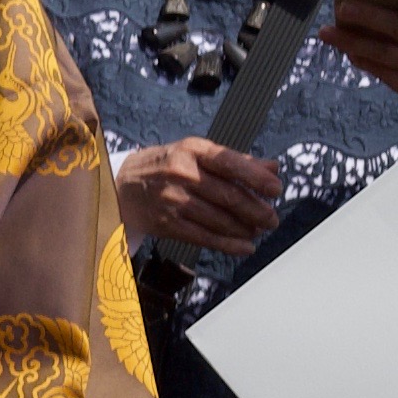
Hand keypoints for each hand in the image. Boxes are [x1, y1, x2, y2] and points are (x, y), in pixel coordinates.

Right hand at [117, 138, 280, 252]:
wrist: (121, 186)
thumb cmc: (168, 167)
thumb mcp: (197, 154)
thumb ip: (236, 161)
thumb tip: (273, 168)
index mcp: (193, 150)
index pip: (230, 163)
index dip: (256, 178)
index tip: (276, 189)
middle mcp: (182, 173)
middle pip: (228, 195)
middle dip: (256, 210)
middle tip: (272, 219)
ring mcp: (172, 199)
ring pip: (218, 219)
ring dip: (245, 229)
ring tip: (259, 231)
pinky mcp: (166, 223)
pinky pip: (203, 237)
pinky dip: (228, 245)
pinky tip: (245, 247)